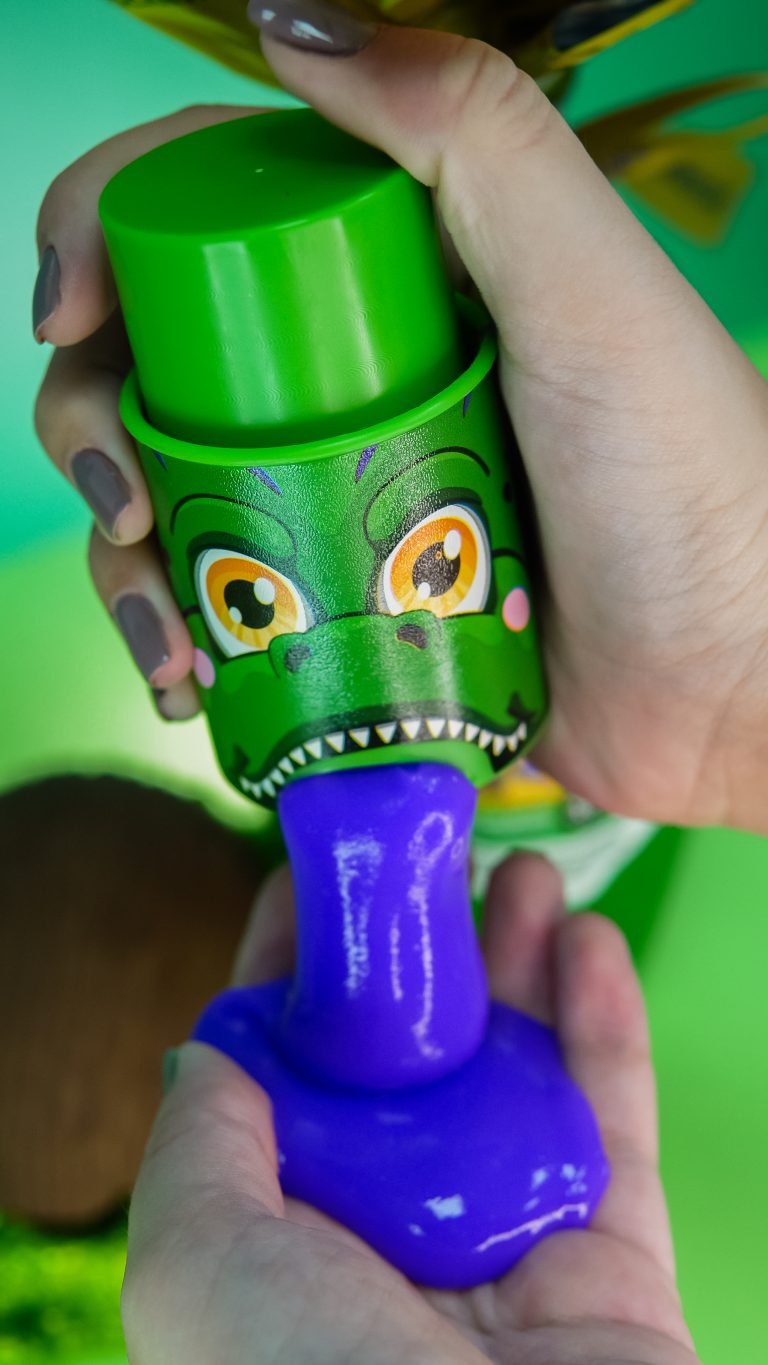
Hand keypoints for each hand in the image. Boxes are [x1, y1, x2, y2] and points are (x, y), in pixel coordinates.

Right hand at [32, 20, 767, 828]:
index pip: (211, 214)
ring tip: (163, 634)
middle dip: (92, 421)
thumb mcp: (592, 289)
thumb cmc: (692, 485)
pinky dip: (176, 640)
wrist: (736, 682)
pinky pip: (219, 609)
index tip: (71, 310)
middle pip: (158, 365)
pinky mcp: (341, 609)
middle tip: (124, 500)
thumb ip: (470, 139)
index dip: (109, 237)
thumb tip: (287, 26)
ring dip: (121, 558)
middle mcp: (352, 378)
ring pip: (168, 497)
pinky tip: (185, 681)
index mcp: (397, 274)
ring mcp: (340, 499)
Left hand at [122, 853, 697, 1364]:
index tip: (311, 881)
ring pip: (520, 1069)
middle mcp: (398, 1229)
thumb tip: (211, 1052)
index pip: (292, 1073)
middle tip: (438, 856)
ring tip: (525, 867)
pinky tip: (589, 937)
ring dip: (524, 961)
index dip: (297, 970)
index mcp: (293, 1234)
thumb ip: (196, 1147)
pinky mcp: (611, 1249)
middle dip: (428, 950)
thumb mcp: (198, 1264)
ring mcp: (511, 1235)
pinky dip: (607, 1024)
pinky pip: (615, 1117)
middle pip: (417, 1054)